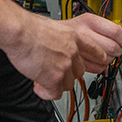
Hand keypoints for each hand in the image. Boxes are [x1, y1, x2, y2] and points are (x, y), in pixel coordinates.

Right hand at [7, 13, 121, 98]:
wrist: (20, 33)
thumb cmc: (29, 29)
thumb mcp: (53, 28)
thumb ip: (60, 39)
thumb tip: (56, 46)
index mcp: (74, 37)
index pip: (96, 51)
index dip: (98, 58)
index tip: (101, 61)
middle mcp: (73, 52)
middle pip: (79, 72)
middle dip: (66, 74)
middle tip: (52, 71)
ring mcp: (65, 66)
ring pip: (67, 84)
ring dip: (54, 83)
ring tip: (41, 76)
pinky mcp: (55, 79)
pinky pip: (54, 93)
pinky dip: (46, 92)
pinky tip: (38, 85)